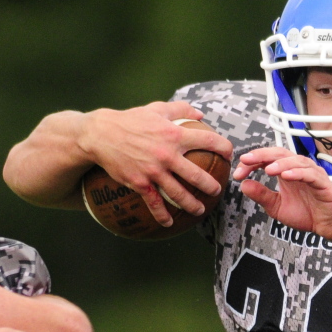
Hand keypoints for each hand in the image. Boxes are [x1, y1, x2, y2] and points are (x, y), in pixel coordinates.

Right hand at [79, 101, 233, 225]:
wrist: (101, 134)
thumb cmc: (131, 120)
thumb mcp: (157, 108)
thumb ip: (180, 110)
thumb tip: (200, 114)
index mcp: (174, 134)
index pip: (207, 140)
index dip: (223, 148)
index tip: (229, 155)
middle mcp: (167, 154)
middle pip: (197, 175)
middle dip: (211, 186)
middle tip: (217, 191)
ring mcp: (154, 171)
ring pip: (179, 194)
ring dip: (192, 204)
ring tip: (199, 209)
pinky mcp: (140, 183)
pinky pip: (155, 203)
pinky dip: (162, 215)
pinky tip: (169, 222)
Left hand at [234, 148, 331, 241]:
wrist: (328, 226)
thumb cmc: (306, 214)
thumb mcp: (276, 207)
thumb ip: (261, 195)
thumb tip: (243, 185)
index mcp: (286, 171)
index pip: (267, 159)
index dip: (251, 163)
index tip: (238, 173)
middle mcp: (299, 168)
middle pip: (280, 153)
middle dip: (262, 155)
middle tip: (247, 160)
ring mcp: (312, 174)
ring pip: (296, 161)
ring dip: (280, 163)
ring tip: (267, 169)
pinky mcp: (323, 183)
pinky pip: (310, 174)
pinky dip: (298, 173)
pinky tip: (286, 176)